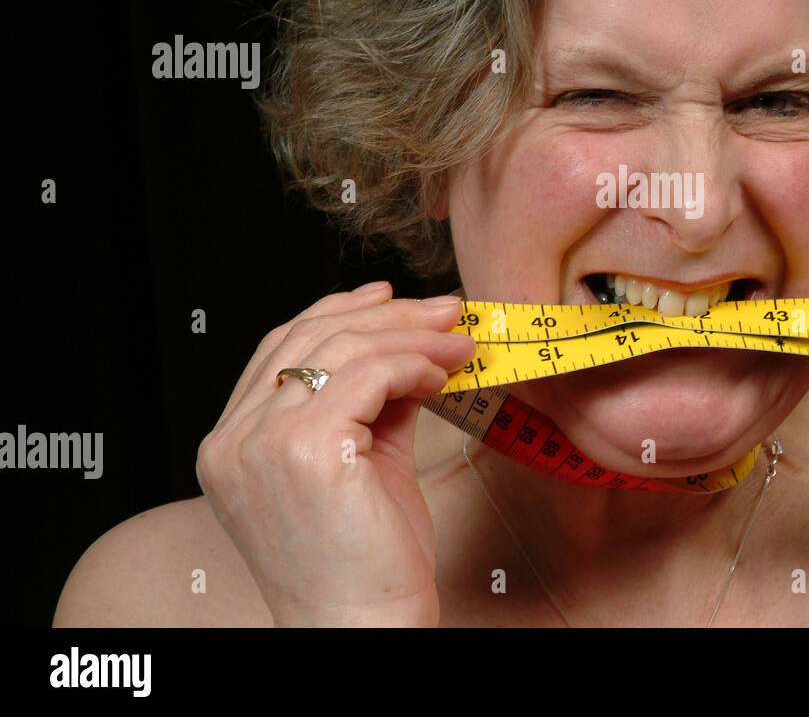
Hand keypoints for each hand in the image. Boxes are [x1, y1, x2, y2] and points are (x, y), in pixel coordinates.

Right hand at [195, 282, 476, 625]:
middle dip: (386, 316)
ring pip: (343, 350)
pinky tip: (442, 376)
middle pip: (308, 338)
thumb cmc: (365, 562)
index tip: (388, 298)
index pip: (278, 349)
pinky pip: (369, 376)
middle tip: (444, 312)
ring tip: (459, 343)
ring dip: (413, 337)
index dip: (335, 312)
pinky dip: (414, 364)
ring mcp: (261, 445)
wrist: (364, 629)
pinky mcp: (307, 451)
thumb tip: (410, 346)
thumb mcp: (359, 463)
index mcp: (231, 445)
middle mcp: (233, 441)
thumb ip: (370, 404)